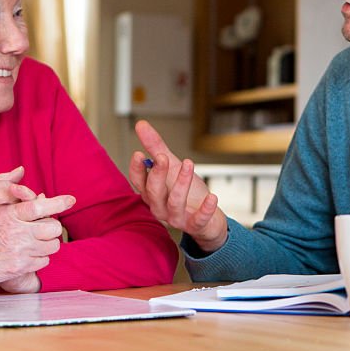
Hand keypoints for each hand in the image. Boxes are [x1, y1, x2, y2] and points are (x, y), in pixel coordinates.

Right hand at [0, 166, 74, 290]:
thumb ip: (3, 185)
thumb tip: (19, 170)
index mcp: (9, 215)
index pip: (39, 206)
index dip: (57, 202)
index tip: (70, 200)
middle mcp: (17, 232)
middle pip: (53, 227)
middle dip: (52, 227)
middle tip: (44, 227)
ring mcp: (20, 251)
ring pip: (52, 245)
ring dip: (48, 243)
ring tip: (36, 241)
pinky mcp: (21, 267)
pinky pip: (44, 261)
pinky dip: (40, 258)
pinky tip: (29, 253)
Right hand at [128, 120, 227, 252]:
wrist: (208, 218)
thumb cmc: (188, 193)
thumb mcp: (173, 166)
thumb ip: (156, 147)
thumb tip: (140, 124)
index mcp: (152, 193)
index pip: (138, 182)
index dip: (137, 170)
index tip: (139, 154)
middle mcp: (160, 207)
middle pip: (153, 192)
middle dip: (157, 174)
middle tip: (162, 157)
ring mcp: (176, 218)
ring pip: (174, 203)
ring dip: (181, 184)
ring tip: (189, 164)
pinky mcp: (194, 226)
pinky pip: (198, 220)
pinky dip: (205, 209)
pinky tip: (212, 197)